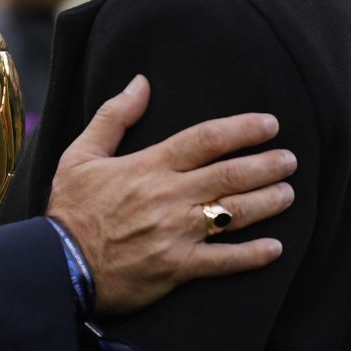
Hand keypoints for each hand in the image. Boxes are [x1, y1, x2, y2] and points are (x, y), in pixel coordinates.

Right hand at [47, 76, 294, 313]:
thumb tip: (140, 82)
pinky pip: (224, 261)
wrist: (60, 264)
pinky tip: (276, 248)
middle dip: (267, 165)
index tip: (269, 125)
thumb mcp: (80, 154)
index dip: (243, 129)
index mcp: (149, 166)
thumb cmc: (71, 208)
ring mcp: (177, 233)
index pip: (206, 139)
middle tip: (290, 160)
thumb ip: (114, 117)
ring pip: (235, 213)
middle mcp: (169, 196)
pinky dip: (253, 255)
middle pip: (231, 174)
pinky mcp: (178, 267)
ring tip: (289, 194)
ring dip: (268, 202)